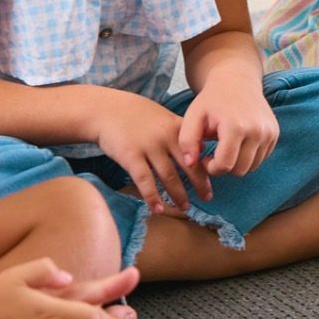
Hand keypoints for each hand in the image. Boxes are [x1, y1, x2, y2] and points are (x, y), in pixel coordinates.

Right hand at [97, 98, 211, 210]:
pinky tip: (158, 209)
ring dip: (178, 194)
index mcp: (176, 127)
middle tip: (207, 198)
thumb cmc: (135, 114)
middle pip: (188, 165)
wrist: (105, 109)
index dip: (207, 166)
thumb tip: (200, 145)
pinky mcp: (131, 156)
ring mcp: (149, 147)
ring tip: (184, 207)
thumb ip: (179, 130)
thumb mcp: (162, 115)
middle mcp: (166, 137)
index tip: (213, 180)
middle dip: (199, 184)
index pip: (198, 150)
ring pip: (169, 176)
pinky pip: (145, 181)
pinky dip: (153, 197)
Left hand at [180, 84, 279, 178]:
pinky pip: (261, 158)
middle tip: (214, 154)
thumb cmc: (212, 100)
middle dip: (224, 167)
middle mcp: (257, 131)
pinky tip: (238, 143)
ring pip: (252, 167)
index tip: (205, 157)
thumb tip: (190, 164)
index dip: (212, 168)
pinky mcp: (274, 133)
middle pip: (240, 170)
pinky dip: (249, 156)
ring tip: (226, 148)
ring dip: (237, 163)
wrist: (237, 80)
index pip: (225, 165)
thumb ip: (187, 141)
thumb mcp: (193, 116)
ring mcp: (269, 132)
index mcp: (235, 127)